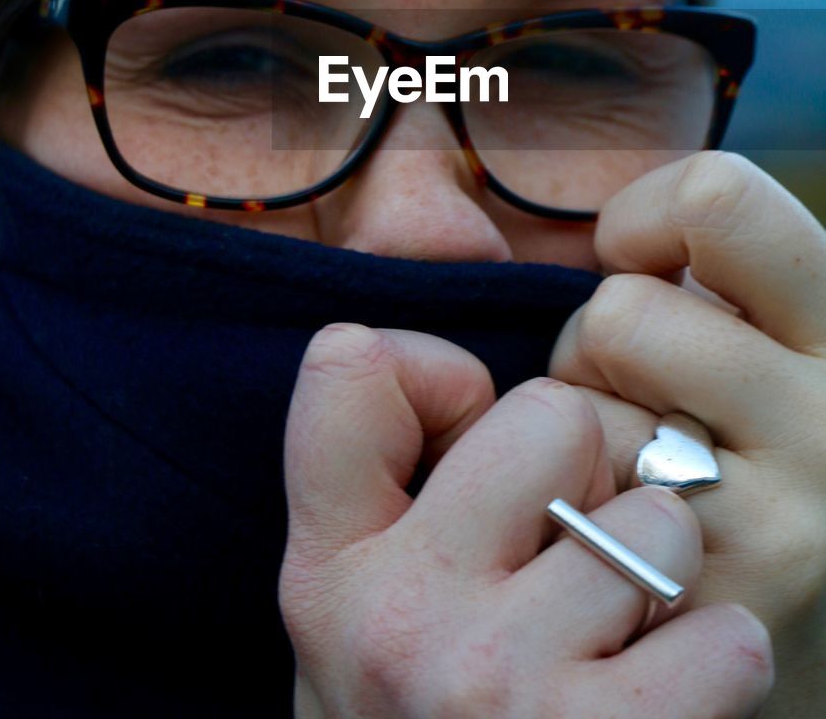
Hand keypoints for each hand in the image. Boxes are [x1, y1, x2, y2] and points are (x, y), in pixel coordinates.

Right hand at [280, 322, 772, 717]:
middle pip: (550, 412)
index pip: (348, 364)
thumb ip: (394, 496)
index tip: (465, 428)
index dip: (434, 371)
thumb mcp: (359, 620)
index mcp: (329, 570)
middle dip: (579, 466)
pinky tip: (669, 691)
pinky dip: (719, 656)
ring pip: (655, 519)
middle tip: (560, 548)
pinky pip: (721, 630)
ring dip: (656, 572)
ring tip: (612, 633)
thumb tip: (483, 386)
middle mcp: (400, 616)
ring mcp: (498, 683)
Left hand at [549, 151, 825, 717]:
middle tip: (635, 394)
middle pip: (621, 313)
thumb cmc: (745, 455)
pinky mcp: (715, 612)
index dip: (641, 221)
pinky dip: (571, 521)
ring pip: (578, 414)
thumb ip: (709, 281)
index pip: (718, 194)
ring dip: (578, 437)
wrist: (786, 644)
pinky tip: (628, 547)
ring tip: (629, 472)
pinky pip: (572, 516)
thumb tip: (607, 228)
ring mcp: (783, 523)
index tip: (636, 266)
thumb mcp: (760, 346)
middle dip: (594, 346)